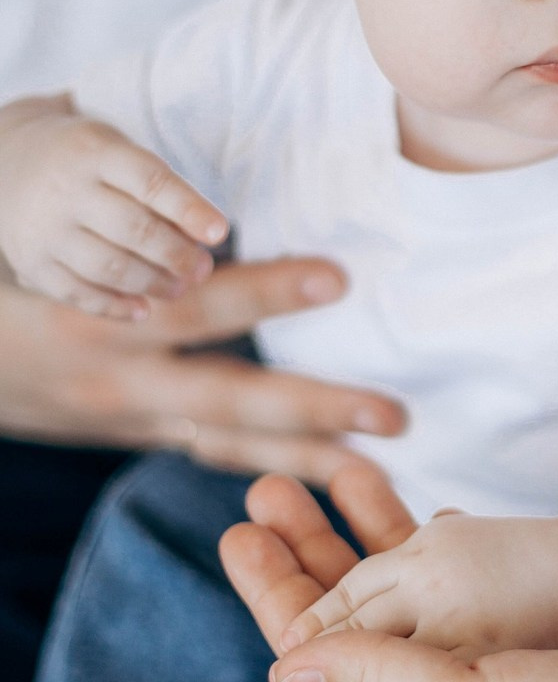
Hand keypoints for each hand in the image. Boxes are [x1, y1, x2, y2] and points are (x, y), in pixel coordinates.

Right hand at [0, 96, 227, 317]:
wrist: (7, 159)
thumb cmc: (89, 160)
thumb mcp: (120, 151)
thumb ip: (160, 189)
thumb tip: (206, 237)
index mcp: (96, 152)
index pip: (150, 182)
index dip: (189, 209)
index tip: (220, 232)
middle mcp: (65, 189)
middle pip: (134, 230)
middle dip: (178, 255)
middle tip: (203, 267)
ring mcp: (43, 228)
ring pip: (109, 267)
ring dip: (153, 283)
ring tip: (180, 287)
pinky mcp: (30, 262)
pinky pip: (76, 293)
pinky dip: (114, 306)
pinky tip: (143, 309)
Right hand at [0, 259, 404, 484]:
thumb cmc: (10, 290)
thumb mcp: (54, 255)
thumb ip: (132, 236)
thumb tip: (217, 211)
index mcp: (100, 322)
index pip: (197, 306)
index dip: (265, 292)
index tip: (338, 278)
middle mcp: (123, 381)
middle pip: (232, 401)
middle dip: (316, 409)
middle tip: (395, 415)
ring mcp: (135, 419)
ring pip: (232, 444)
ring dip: (310, 456)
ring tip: (383, 459)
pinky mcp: (144, 433)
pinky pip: (218, 453)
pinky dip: (276, 465)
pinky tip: (334, 470)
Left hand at [221, 484, 557, 681]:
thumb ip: (374, 679)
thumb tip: (286, 664)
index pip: (323, 665)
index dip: (279, 595)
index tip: (243, 531)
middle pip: (358, 620)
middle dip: (313, 554)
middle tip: (274, 482)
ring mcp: (495, 675)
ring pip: (414, 596)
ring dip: (369, 535)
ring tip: (340, 469)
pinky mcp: (540, 645)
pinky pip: (468, 588)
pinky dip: (438, 546)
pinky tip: (424, 507)